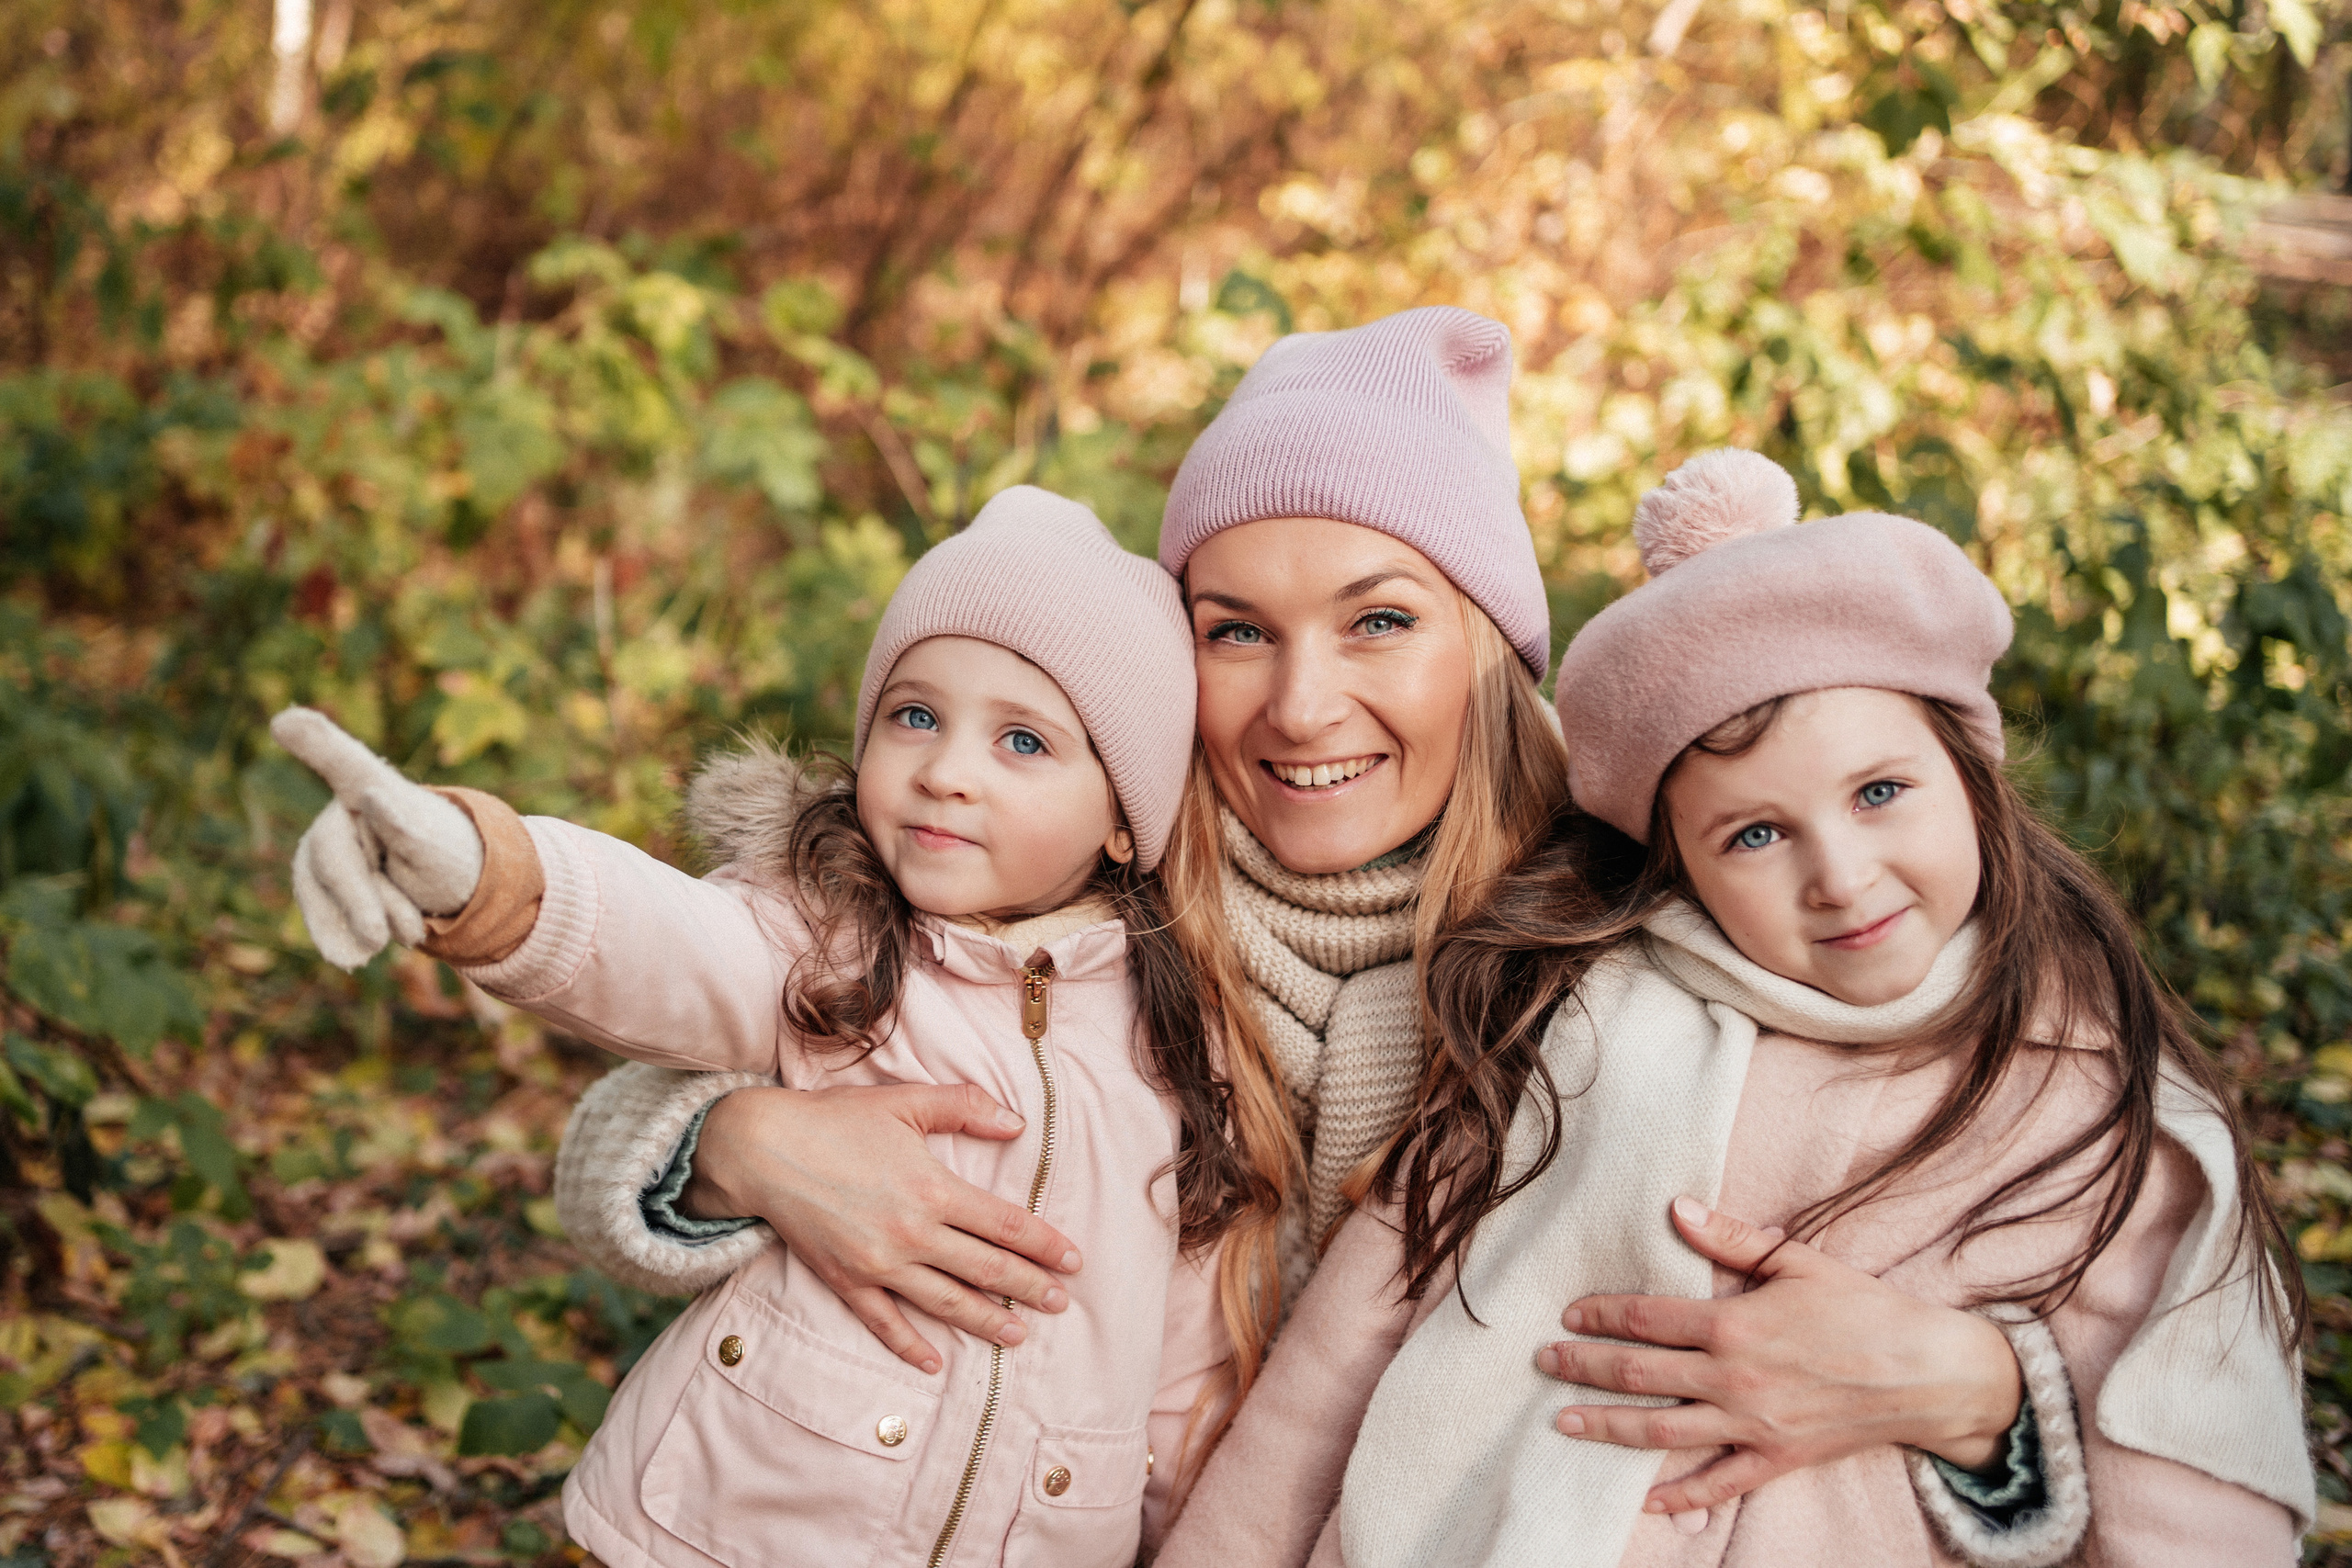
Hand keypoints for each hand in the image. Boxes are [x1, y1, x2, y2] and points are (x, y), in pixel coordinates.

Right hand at [271, 707, 484, 969]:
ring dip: (354, 922)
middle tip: (382, 941)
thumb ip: (406, 823)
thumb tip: (374, 796)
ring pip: (318, 888)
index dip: (318, 744)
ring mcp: (327, 844)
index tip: (287, 720)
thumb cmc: (447, 856)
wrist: (449, 889)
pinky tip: (350, 957)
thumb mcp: (437, 844)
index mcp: (373, 788)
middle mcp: (343, 810)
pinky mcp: (322, 880)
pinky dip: (335, 935)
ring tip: (393, 942)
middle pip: (329, 856)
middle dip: (357, 901)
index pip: (345, 764)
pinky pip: (317, 906)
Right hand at [683, 1082, 1083, 1374]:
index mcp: (933, 1189)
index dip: (1044, 1245)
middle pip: (985, 1270)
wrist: (762, 1149)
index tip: (1074, 1262)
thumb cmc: (835, 1119)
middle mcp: (912, 1233)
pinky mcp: (846, 1282)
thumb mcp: (905, 1102)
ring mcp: (878, 1264)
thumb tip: (1016, 1123)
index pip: (1005, 1225)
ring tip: (1019, 1334)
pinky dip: (910, 1346)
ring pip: (945, 1303)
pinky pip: (885, 1323)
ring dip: (986, 1321)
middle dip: (1029, 1288)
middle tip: (1060, 1304)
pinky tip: (935, 1364)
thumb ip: (965, 1108)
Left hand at [1534, 1197, 2021, 1517]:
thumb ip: (1730, 1237)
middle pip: (1641, 1375)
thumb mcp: (1797, 1260)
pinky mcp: (1775, 1460)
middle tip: (1544, 1363)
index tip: (1569, 1315)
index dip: (1601, 1316)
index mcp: (1735, 1324)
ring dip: (1608, 1428)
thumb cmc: (1866, 1309)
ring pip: (1662, 1433)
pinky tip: (1642, 1502)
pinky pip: (1716, 1485)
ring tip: (1564, 1423)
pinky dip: (1677, 1498)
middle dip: (1585, 1369)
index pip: (1646, 1318)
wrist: (1930, 1373)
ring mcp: (1752, 1425)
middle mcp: (1735, 1378)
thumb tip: (1674, 1208)